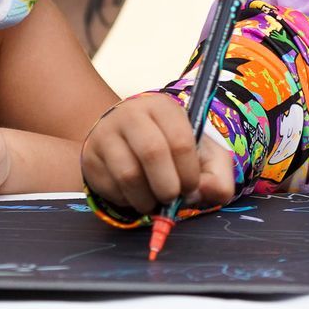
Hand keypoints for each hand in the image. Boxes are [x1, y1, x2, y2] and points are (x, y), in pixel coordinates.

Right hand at [80, 93, 235, 215]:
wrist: (128, 141)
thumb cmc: (173, 149)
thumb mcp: (203, 157)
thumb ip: (217, 177)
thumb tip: (201, 193)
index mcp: (163, 107)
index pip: (180, 140)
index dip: (189, 173)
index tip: (191, 187)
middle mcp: (131, 114)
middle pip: (152, 153)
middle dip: (168, 187)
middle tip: (171, 197)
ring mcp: (106, 133)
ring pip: (129, 175)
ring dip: (147, 199)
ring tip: (154, 200)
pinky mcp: (91, 156)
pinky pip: (111, 187)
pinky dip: (128, 200)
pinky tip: (135, 194)